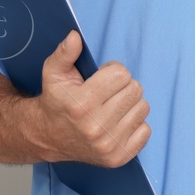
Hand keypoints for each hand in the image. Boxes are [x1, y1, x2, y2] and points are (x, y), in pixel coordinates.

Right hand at [32, 30, 150, 167]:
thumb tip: (75, 37)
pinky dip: (135, 125)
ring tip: (112, 107)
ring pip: (143, 108)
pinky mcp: (119, 158)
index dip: (112, 72)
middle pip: (135, 89)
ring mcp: (108, 145)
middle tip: (107, 93)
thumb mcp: (53, 73)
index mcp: (81, 104)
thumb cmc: (56, 101)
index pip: (121, 74)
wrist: (48, 136)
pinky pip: (146, 130)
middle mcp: (95, 127)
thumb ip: (64, 53)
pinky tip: (118, 123)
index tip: (101, 79)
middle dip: (123, 86)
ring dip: (130, 104)